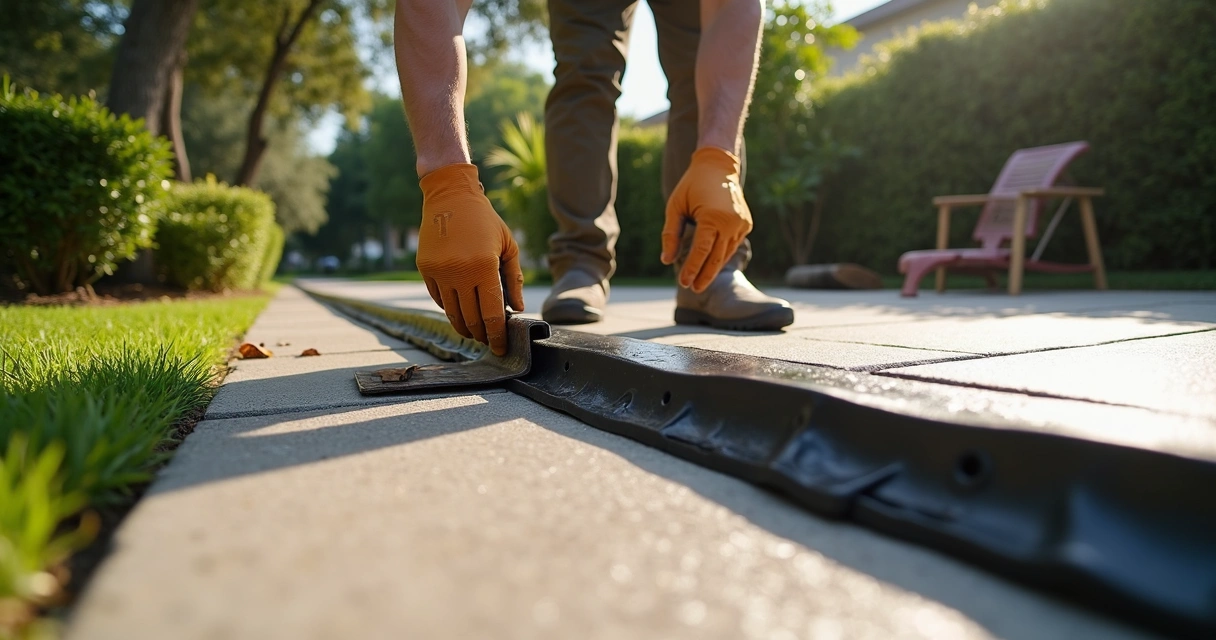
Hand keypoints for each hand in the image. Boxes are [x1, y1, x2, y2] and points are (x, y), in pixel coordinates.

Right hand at [416, 163, 524, 355]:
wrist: (450, 197)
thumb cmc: (485, 220)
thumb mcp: (508, 245)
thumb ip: (514, 278)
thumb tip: (517, 309)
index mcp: (484, 267)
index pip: (492, 313)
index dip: (497, 335)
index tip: (501, 348)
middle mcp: (459, 272)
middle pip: (471, 318)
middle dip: (482, 334)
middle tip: (489, 341)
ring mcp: (439, 272)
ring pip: (452, 313)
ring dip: (465, 327)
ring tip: (475, 331)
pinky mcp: (425, 269)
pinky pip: (439, 299)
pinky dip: (450, 309)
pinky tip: (460, 312)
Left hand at [660, 147, 752, 291]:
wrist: (718, 166)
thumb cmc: (691, 185)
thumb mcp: (675, 207)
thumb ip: (671, 234)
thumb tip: (666, 260)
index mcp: (713, 217)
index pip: (701, 251)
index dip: (692, 269)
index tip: (683, 282)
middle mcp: (731, 222)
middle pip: (716, 258)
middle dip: (704, 275)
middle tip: (692, 289)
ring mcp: (741, 224)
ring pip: (725, 254)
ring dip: (713, 268)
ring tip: (699, 281)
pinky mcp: (746, 224)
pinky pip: (731, 245)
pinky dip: (721, 255)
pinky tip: (710, 265)